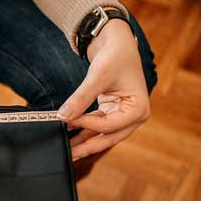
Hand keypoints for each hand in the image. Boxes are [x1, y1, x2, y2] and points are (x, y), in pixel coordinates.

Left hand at [57, 19, 149, 160]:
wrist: (117, 45)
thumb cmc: (115, 57)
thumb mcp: (97, 76)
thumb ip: (80, 98)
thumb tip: (62, 116)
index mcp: (138, 109)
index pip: (109, 125)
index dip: (87, 125)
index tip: (68, 121)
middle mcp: (134, 116)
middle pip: (108, 138)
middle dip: (87, 146)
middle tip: (68, 155)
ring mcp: (124, 116)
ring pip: (102, 135)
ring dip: (84, 141)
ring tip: (66, 148)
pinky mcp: (113, 113)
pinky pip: (98, 126)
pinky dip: (84, 130)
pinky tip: (69, 132)